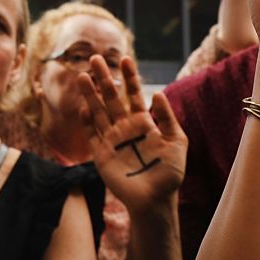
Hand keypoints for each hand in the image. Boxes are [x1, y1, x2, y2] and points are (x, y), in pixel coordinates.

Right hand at [77, 55, 186, 211]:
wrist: (155, 200)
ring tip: (83, 76)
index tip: (125, 59)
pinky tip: (84, 108)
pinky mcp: (102, 155)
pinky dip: (87, 122)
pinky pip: (92, 135)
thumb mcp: (176, 142)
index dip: (130, 77)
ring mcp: (112, 140)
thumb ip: (167, 118)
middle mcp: (125, 128)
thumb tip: (158, 94)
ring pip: (98, 112)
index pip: (134, 94)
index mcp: (143, 123)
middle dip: (104, 78)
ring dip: (90, 95)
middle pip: (111, 98)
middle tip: (95, 58)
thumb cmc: (169, 174)